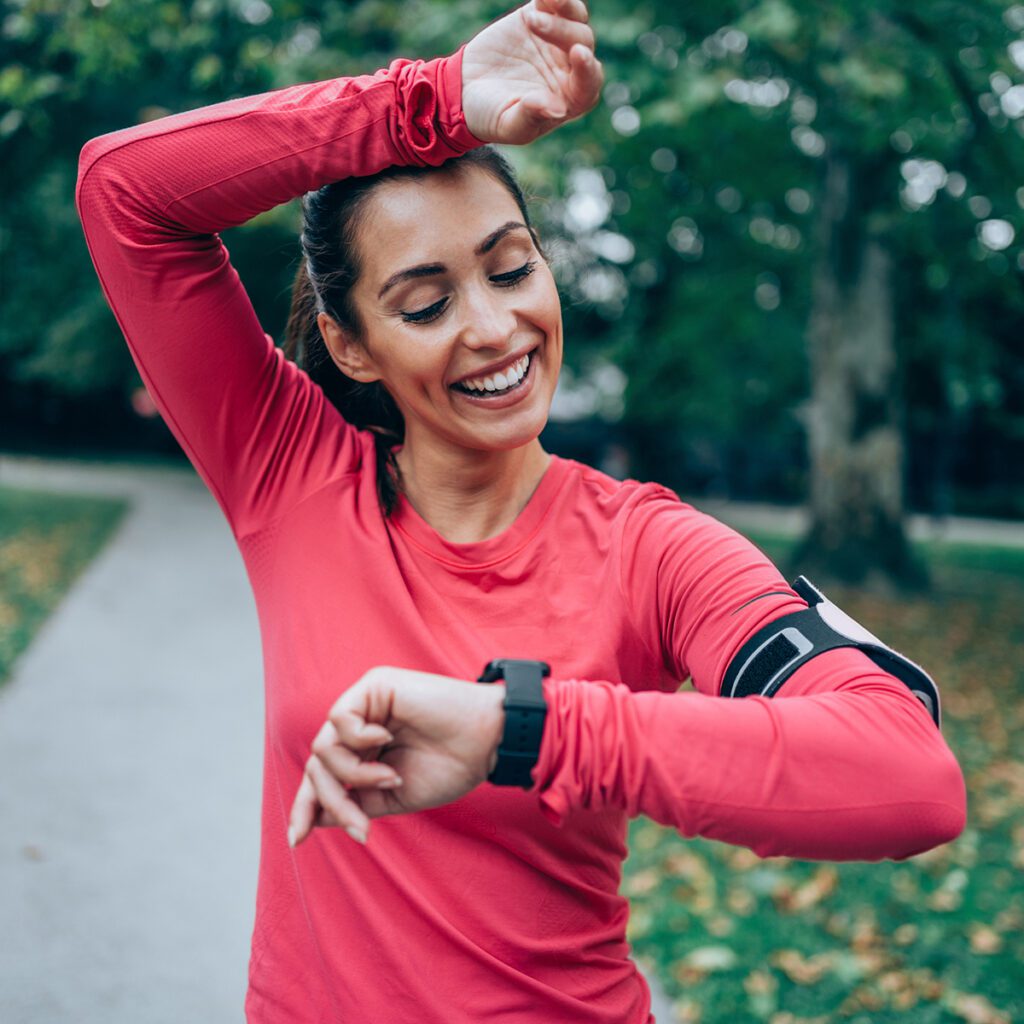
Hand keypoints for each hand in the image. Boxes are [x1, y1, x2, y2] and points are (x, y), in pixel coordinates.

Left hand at [288, 666, 505, 846]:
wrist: (485, 743)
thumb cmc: (450, 766)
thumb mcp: (394, 796)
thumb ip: (356, 801)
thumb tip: (314, 818)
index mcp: (365, 751)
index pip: (323, 776)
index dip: (306, 806)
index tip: (298, 840)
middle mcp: (360, 726)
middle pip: (318, 765)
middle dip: (333, 800)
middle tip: (361, 827)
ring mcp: (365, 705)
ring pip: (324, 748)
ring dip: (353, 774)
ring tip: (390, 780)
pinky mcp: (373, 686)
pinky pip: (340, 718)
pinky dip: (359, 739)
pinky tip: (386, 739)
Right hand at [462, 0, 603, 144]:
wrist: (464, 89)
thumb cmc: (490, 116)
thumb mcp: (508, 124)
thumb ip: (531, 117)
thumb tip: (558, 109)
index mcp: (568, 99)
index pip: (588, 84)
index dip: (587, 69)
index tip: (577, 53)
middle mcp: (569, 69)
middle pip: (583, 43)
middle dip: (563, 32)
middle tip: (533, 24)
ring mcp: (557, 41)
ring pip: (576, 19)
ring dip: (561, 10)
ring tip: (531, 15)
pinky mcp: (541, 17)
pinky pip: (556, 3)